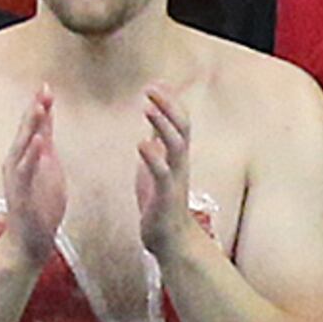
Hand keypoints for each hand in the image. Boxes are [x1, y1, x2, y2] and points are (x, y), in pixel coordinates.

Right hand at [0, 84, 68, 261]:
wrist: (30, 240)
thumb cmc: (40, 207)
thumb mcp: (48, 172)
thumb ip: (46, 150)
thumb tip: (47, 127)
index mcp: (25, 158)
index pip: (33, 128)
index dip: (40, 107)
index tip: (47, 86)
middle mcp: (16, 163)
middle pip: (26, 131)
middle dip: (35, 110)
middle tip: (43, 89)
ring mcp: (16, 177)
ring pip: (23, 146)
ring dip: (32, 126)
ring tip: (40, 107)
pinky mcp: (20, 192)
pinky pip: (26, 170)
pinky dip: (32, 154)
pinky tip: (41, 140)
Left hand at [135, 82, 199, 261]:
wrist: (170, 239)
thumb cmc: (160, 202)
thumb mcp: (156, 169)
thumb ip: (156, 148)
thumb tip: (151, 127)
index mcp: (175, 157)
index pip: (177, 123)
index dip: (168, 103)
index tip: (155, 83)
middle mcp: (179, 164)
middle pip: (181, 128)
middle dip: (169, 105)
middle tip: (152, 86)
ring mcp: (175, 179)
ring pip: (175, 146)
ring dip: (163, 124)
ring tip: (148, 106)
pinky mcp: (166, 195)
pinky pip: (162, 173)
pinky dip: (153, 157)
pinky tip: (141, 143)